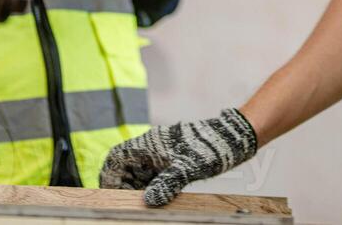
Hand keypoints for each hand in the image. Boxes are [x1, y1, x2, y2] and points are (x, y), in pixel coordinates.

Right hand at [99, 108, 256, 205]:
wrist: (232, 138)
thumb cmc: (210, 148)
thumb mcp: (186, 169)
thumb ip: (166, 185)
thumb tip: (148, 201)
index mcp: (149, 144)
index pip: (117, 157)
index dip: (109, 175)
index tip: (109, 193)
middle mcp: (152, 146)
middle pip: (126, 166)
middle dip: (124, 185)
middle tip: (130, 203)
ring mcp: (162, 153)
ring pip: (140, 171)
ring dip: (138, 187)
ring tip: (144, 203)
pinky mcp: (173, 158)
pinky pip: (154, 173)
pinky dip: (152, 185)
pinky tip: (159, 197)